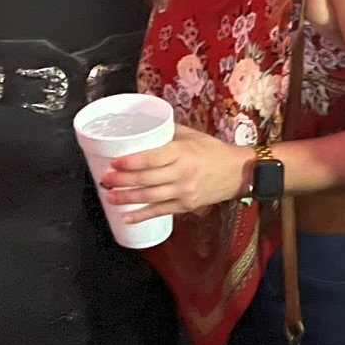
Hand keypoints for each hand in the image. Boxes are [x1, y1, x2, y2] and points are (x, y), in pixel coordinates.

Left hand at [99, 125, 248, 219]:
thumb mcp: (192, 135)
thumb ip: (168, 132)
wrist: (239, 173)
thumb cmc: (214, 151)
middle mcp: (182, 173)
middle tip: (105, 180)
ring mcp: (184, 192)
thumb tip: (145, 128)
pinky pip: (160, 211)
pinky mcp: (187, 205)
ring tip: (110, 197)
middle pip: (146, 179)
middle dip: (122, 181)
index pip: (151, 159)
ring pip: (150, 197)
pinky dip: (142, 215)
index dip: (130, 162)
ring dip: (127, 198)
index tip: (114, 162)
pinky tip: (127, 217)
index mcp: (182, 152)